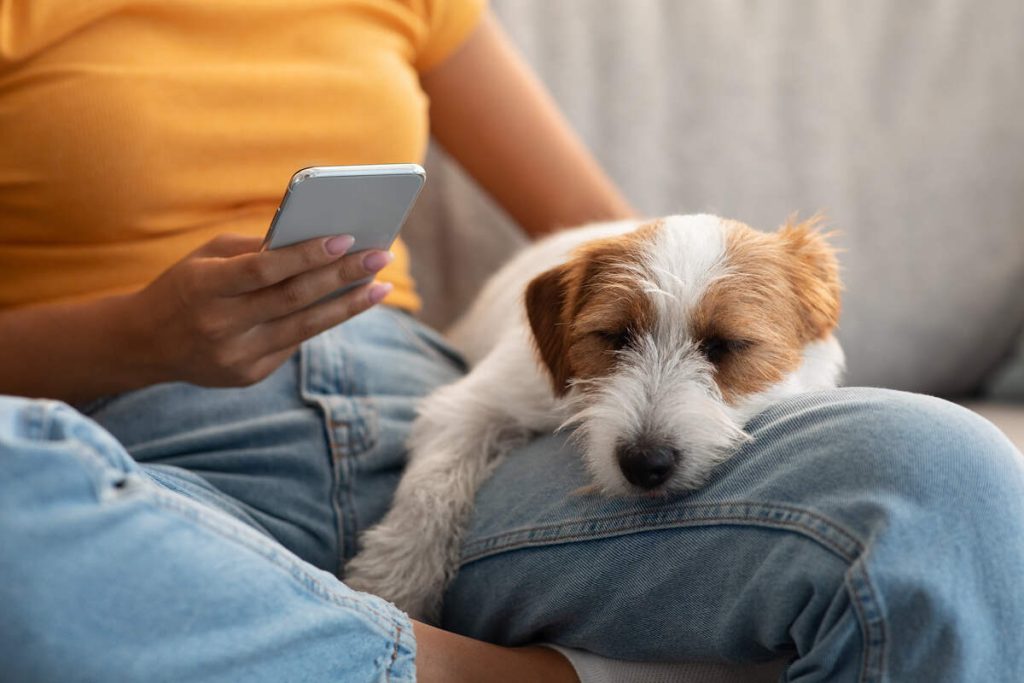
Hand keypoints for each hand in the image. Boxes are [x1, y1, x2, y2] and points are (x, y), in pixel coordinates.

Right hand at [132, 233, 392, 387]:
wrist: (144, 345)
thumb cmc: (185, 286)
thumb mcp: (206, 258)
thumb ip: (256, 250)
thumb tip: (316, 240)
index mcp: (203, 287)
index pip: (263, 270)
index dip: (306, 255)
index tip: (347, 238)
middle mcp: (220, 325)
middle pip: (293, 299)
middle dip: (343, 276)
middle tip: (381, 257)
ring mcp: (235, 356)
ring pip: (304, 327)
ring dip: (348, 305)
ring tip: (380, 286)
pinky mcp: (248, 376)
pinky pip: (293, 343)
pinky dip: (322, 321)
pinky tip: (348, 304)